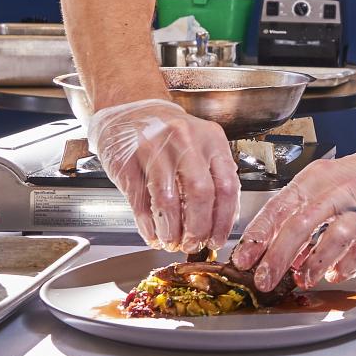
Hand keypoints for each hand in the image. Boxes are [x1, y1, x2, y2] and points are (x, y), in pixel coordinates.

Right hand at [87, 98, 240, 252]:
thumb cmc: (169, 134)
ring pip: (169, 200)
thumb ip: (213, 174)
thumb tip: (221, 220)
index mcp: (211, 139)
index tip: (218, 238)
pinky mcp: (128, 163)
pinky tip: (153, 234)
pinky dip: (148, 225)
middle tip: (194, 245)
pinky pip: (140, 201)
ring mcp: (155, 150)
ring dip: (171, 230)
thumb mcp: (201, 143)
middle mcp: (186, 142)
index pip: (227, 184)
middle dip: (198, 228)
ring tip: (172, 242)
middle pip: (200, 194)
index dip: (224, 219)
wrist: (130, 109)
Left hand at [230, 142, 355, 290]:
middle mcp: (337, 191)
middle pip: (301, 224)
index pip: (279, 206)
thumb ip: (298, 213)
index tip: (243, 259)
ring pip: (333, 236)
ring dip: (313, 264)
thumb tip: (274, 248)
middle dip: (278, 256)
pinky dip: (344, 266)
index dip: (258, 235)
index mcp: (315, 179)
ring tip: (302, 280)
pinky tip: (334, 274)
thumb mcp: (323, 183)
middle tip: (265, 279)